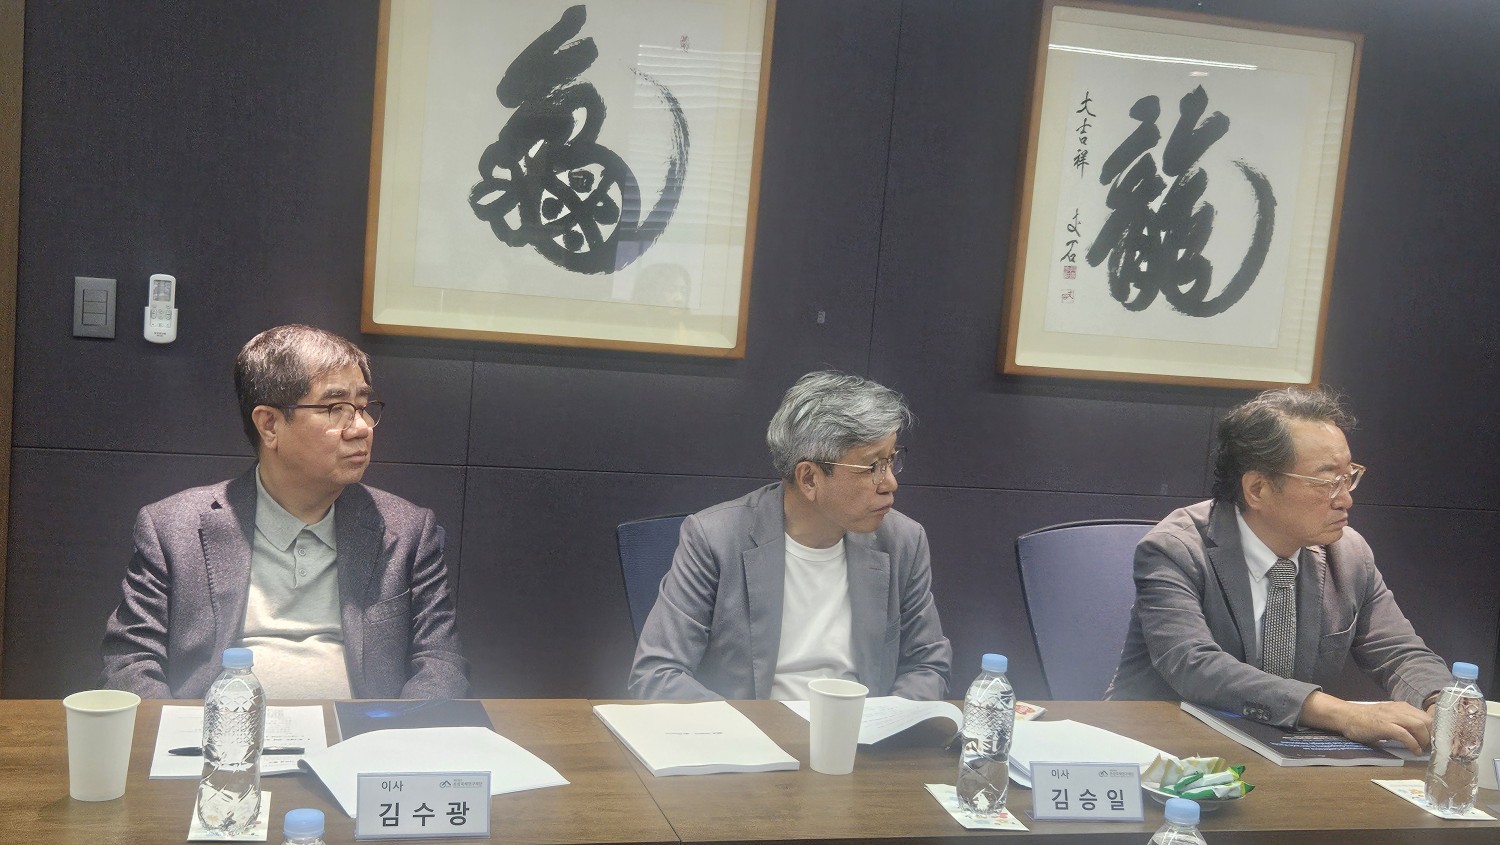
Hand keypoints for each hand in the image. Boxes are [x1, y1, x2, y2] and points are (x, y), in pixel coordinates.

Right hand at [1299, 692, 1432, 753]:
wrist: (1347, 716)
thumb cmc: (1367, 720)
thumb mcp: (1389, 717)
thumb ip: (1403, 722)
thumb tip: (1419, 735)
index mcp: (1402, 707)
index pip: (1427, 717)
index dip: (1434, 730)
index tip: (1435, 741)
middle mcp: (1400, 709)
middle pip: (1427, 721)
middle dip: (1432, 736)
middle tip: (1430, 747)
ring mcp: (1392, 716)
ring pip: (1419, 726)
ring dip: (1424, 740)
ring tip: (1421, 749)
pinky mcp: (1384, 725)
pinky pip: (1405, 734)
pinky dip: (1413, 744)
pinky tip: (1414, 751)